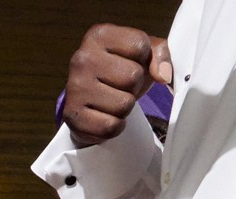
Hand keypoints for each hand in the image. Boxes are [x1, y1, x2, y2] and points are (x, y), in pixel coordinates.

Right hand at [62, 24, 172, 144]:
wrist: (90, 98)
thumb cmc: (118, 71)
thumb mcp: (142, 52)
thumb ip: (160, 54)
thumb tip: (163, 76)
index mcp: (99, 35)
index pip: (140, 46)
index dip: (144, 59)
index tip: (130, 62)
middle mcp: (82, 58)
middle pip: (133, 77)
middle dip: (134, 86)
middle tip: (121, 85)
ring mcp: (75, 87)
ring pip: (124, 104)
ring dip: (125, 107)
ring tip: (112, 99)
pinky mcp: (72, 115)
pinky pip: (110, 126)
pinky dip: (115, 126)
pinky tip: (105, 116)